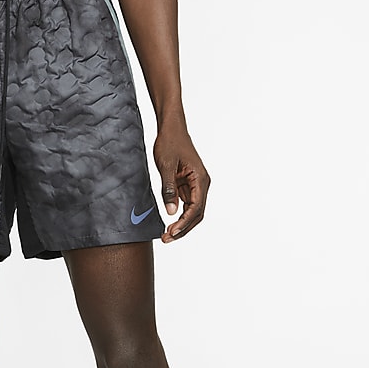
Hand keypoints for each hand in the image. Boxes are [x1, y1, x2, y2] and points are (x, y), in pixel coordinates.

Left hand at [153, 120, 210, 242]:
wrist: (172, 128)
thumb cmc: (170, 143)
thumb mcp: (166, 166)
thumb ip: (168, 189)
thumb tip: (170, 212)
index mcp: (200, 179)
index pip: (196, 208)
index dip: (184, 223)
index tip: (172, 232)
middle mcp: (202, 184)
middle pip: (197, 214)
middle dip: (183, 228)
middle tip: (166, 239)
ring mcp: (196, 185)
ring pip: (193, 211)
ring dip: (181, 224)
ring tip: (166, 235)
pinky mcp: (189, 185)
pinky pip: (187, 205)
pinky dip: (179, 216)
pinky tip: (169, 224)